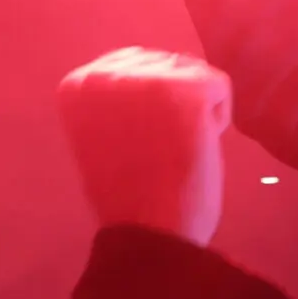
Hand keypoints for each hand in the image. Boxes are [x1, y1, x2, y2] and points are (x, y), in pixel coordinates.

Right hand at [57, 48, 232, 246]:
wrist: (150, 235)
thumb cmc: (131, 196)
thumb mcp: (105, 134)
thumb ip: (117, 100)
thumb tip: (153, 70)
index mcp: (77, 85)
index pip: (135, 64)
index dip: (150, 107)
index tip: (138, 144)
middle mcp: (103, 73)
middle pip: (167, 63)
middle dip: (175, 105)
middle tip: (159, 152)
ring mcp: (144, 79)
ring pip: (194, 72)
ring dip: (196, 111)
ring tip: (173, 151)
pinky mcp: (184, 90)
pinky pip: (220, 88)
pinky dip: (218, 120)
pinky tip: (194, 148)